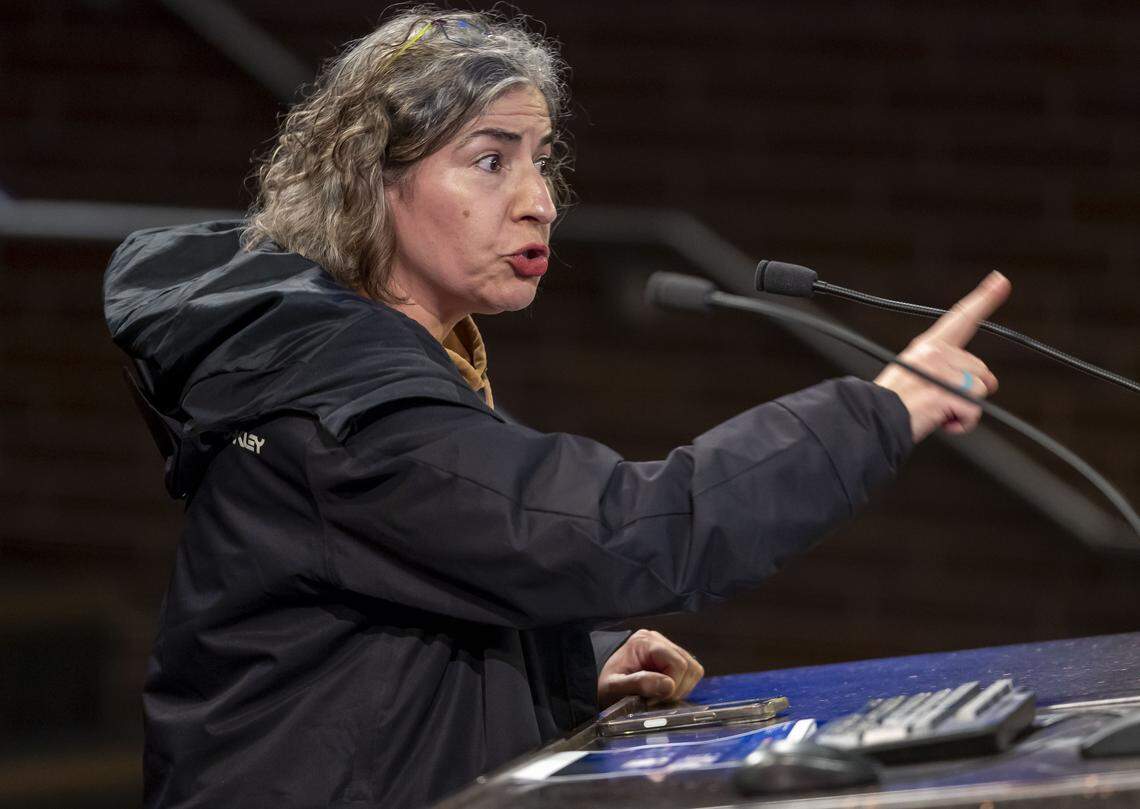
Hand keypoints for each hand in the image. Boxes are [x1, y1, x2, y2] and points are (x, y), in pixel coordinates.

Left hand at [597, 629, 704, 708]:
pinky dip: (682, 686)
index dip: (672, 685)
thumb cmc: (604, 685)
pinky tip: (664, 692)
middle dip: (677, 688)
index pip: (677, 663)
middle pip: (689, 666)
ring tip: (660, 696)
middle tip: (657, 700)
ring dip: (682, 688)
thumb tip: (668, 684)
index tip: (654, 699)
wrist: (598, 684)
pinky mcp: (671, 658)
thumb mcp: (614, 687)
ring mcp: (666, 648)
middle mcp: (658, 640)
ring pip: (693, 669)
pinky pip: (690, 673)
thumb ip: (639, 684)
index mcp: (644, 642)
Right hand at [875, 271, 1010, 441]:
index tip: (1001, 282)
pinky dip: (961, 423)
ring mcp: (941, 373)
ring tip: (935, 412)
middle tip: (941, 401)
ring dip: (963, 408)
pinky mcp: (945, 394)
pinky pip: (972, 411)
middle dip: (970, 389)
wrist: (871, 419)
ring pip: (979, 391)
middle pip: (979, 370)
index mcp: (927, 346)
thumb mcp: (914, 374)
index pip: (960, 318)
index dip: (984, 299)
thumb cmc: (891, 404)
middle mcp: (935, 354)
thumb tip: (989, 381)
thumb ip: (945, 370)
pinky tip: (940, 422)